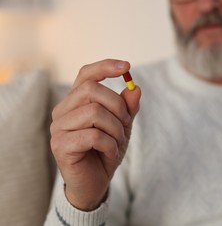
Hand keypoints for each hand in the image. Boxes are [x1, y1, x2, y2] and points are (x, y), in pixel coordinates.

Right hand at [50, 59, 140, 210]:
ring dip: (116, 128)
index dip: (105, 67)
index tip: (127, 67)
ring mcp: (58, 127)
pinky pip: (94, 135)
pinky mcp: (60, 145)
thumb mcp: (122, 126)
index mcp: (76, 101)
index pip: (86, 74)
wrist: (95, 182)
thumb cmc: (105, 150)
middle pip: (92, 90)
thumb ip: (128, 107)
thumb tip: (135, 87)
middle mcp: (63, 110)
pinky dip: (110, 144)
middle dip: (118, 106)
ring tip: (118, 142)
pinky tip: (110, 152)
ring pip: (94, 112)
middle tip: (126, 123)